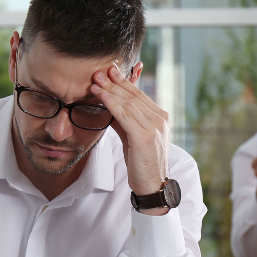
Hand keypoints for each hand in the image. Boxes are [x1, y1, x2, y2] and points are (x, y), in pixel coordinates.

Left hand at [91, 62, 169, 209]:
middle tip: (99, 71)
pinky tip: (102, 96)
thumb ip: (124, 119)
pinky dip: (112, 104)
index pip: (139, 95)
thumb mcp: (132, 136)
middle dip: (114, 82)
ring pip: (128, 104)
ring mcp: (154, 128)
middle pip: (133, 96)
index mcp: (160, 117)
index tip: (109, 70)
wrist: (152, 186)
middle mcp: (160, 120)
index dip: (123, 81)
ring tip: (95, 82)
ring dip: (110, 91)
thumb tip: (109, 103)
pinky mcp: (144, 138)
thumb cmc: (141, 162)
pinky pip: (125, 117)